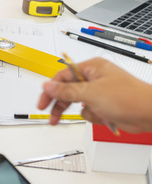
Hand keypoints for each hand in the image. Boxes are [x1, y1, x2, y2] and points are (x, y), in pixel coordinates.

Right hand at [37, 57, 151, 132]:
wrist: (149, 114)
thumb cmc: (129, 97)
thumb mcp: (90, 93)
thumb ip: (65, 90)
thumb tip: (48, 86)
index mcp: (91, 67)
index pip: (62, 76)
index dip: (51, 89)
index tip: (43, 101)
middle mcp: (94, 78)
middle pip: (67, 90)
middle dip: (62, 104)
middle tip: (52, 115)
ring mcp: (99, 92)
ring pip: (77, 103)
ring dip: (84, 111)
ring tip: (94, 113)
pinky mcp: (103, 105)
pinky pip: (88, 112)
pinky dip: (94, 116)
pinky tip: (104, 115)